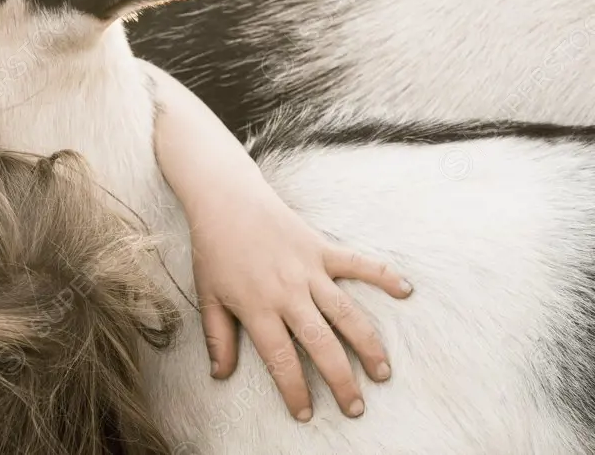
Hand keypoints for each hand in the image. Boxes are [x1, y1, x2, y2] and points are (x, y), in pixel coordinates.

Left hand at [191, 185, 411, 421]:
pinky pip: (357, 264)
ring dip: (368, 344)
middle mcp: (287, 292)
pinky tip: (406, 290)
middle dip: (341, 380)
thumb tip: (219, 375)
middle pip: (321, 344)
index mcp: (257, 307)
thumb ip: (217, 339)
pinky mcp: (321, 248)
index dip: (294, 390)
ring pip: (346, 313)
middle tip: (356, 407)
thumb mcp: (208, 297)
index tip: (306, 414)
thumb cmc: (214, 250)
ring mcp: (308, 269)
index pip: (281, 359)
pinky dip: (383, 275)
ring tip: (383, 373)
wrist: (226, 201)